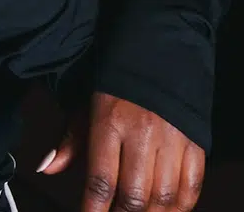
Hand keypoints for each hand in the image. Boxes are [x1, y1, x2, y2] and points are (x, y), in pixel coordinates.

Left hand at [38, 92, 203, 211]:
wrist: (162, 47)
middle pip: (134, 196)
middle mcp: (143, 133)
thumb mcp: (87, 103)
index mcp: (110, 122)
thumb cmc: (118, 81)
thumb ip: (70, 139)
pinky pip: (192, 185)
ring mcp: (173, 139)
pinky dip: (180, 206)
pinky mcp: (197, 141)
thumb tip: (47, 168)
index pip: (100, 182)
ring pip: (164, 197)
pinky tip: (167, 211)